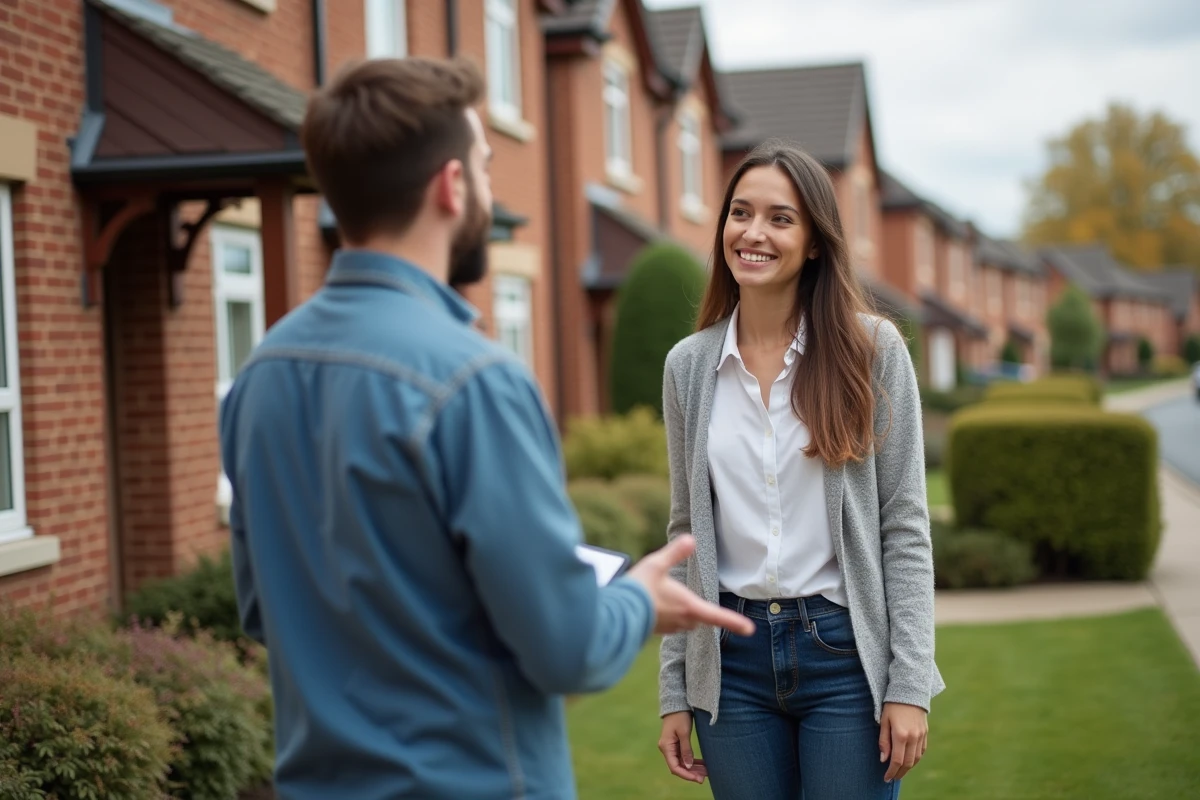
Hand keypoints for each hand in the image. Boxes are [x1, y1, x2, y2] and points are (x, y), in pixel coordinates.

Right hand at [626, 535, 754, 636]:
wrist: (614, 613)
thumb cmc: (638, 588)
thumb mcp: (656, 564)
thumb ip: (675, 552)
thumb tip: (691, 539)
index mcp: (688, 606)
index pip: (716, 616)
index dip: (734, 622)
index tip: (749, 629)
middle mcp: (682, 620)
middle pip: (699, 616)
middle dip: (698, 608)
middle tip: (686, 594)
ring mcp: (669, 627)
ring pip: (684, 621)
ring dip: (681, 611)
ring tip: (665, 596)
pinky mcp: (656, 630)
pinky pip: (669, 623)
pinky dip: (667, 615)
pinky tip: (653, 604)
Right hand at [657, 711, 706, 783]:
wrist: (677, 704)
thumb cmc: (680, 716)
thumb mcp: (684, 733)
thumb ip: (686, 750)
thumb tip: (688, 767)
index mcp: (666, 747)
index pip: (674, 767)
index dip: (686, 775)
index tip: (697, 779)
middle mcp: (667, 749)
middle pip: (678, 767)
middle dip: (691, 773)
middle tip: (704, 778)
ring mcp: (671, 747)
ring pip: (682, 763)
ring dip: (693, 769)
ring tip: (706, 773)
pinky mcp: (676, 745)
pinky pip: (684, 757)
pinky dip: (692, 762)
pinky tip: (702, 765)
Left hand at [879, 702, 927, 782]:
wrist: (909, 691)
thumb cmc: (892, 705)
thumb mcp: (884, 721)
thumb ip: (883, 741)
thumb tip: (884, 759)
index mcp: (901, 735)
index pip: (897, 760)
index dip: (891, 771)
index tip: (886, 777)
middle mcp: (913, 737)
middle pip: (908, 763)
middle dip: (899, 773)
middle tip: (892, 778)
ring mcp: (921, 736)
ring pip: (916, 759)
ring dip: (908, 768)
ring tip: (899, 772)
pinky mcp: (925, 733)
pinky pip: (921, 751)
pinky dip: (915, 759)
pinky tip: (909, 761)